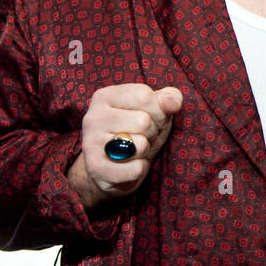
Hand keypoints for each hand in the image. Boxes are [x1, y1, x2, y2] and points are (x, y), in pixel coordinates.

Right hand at [72, 84, 181, 209]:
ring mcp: (91, 144)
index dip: (158, 110)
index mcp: (105, 96)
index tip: (151, 118)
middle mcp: (93, 117)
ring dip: (145, 150)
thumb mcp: (154, 110)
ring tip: (134, 150)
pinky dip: (139, 169)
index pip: (144, 95)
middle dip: (152, 132)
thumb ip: (167, 99)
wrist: (109, 168)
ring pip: (140, 145)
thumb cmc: (136, 132)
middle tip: (141, 136)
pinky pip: (136, 169)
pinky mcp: (95, 169)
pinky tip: (127, 165)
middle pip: (143, 121)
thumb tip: (174, 102)